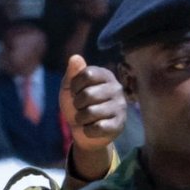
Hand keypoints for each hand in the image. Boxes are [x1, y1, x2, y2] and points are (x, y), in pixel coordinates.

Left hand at [58, 53, 124, 176]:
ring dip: (81, 118)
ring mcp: (120, 106)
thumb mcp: (69, 88)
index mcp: (105, 75)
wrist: (83, 132)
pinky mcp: (119, 124)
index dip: (74, 86)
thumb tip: (75, 57)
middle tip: (80, 108)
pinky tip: (92, 128)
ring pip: (91, 112)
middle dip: (77, 104)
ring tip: (85, 118)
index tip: (75, 92)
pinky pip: (97, 127)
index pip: (87, 74)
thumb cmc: (77, 105)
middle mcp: (117, 88)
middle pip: (88, 94)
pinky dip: (88, 130)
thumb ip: (72, 73)